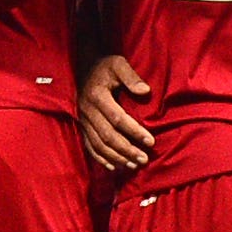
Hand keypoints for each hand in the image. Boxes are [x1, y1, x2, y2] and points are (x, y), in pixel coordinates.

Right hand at [79, 54, 153, 172]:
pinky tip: (114, 167)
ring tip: (133, 166)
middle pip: (108, 136)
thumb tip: (145, 91)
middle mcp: (87, 111)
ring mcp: (82, 120)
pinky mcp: (80, 126)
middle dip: (127, 150)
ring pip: (99, 145)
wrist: (81, 65)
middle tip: (144, 159)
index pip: (118, 119)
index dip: (135, 132)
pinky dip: (101, 158)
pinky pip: (89, 146)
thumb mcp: (118, 64)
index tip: (151, 142)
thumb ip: (131, 77)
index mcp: (97, 96)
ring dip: (116, 157)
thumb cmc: (103, 65)